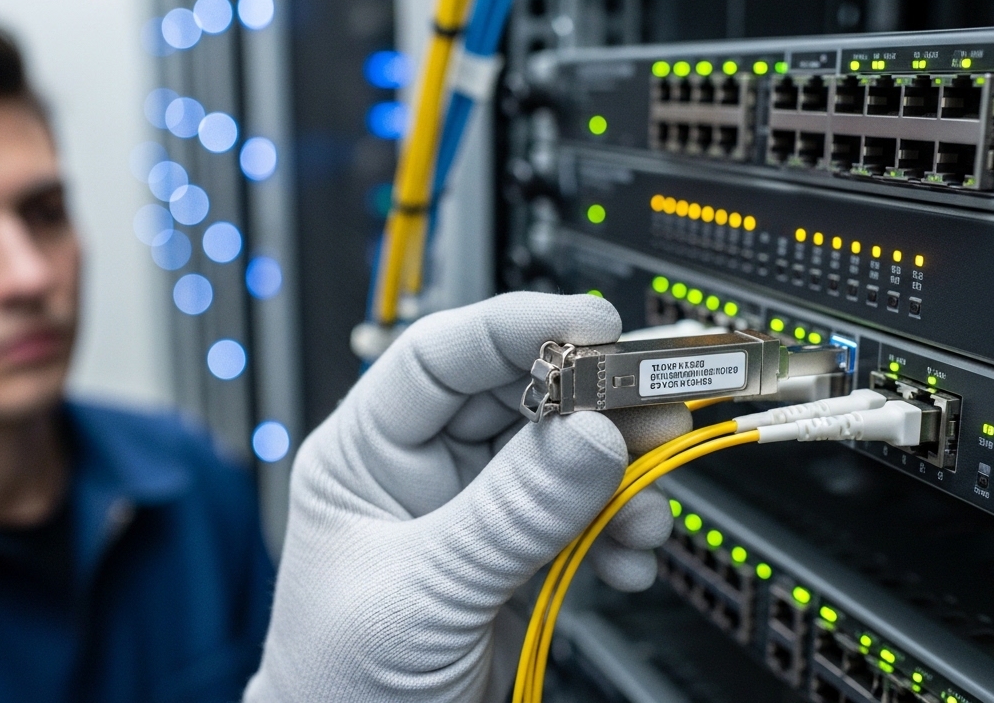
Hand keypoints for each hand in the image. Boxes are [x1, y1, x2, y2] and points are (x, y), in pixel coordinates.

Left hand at [244, 292, 687, 701]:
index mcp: (367, 454)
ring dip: (616, 474)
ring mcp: (476, 516)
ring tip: (647, 501)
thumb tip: (590, 436)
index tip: (591, 327)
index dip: (516, 330)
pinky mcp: (519, 562)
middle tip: (655, 405)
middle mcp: (424, 473)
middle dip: (590, 402)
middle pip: (518, 399)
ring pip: (561, 458)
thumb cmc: (338, 688)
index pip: (441, 357)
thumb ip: (509, 515)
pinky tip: (628, 555)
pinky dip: (618, 530)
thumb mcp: (421, 592)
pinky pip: (583, 519)